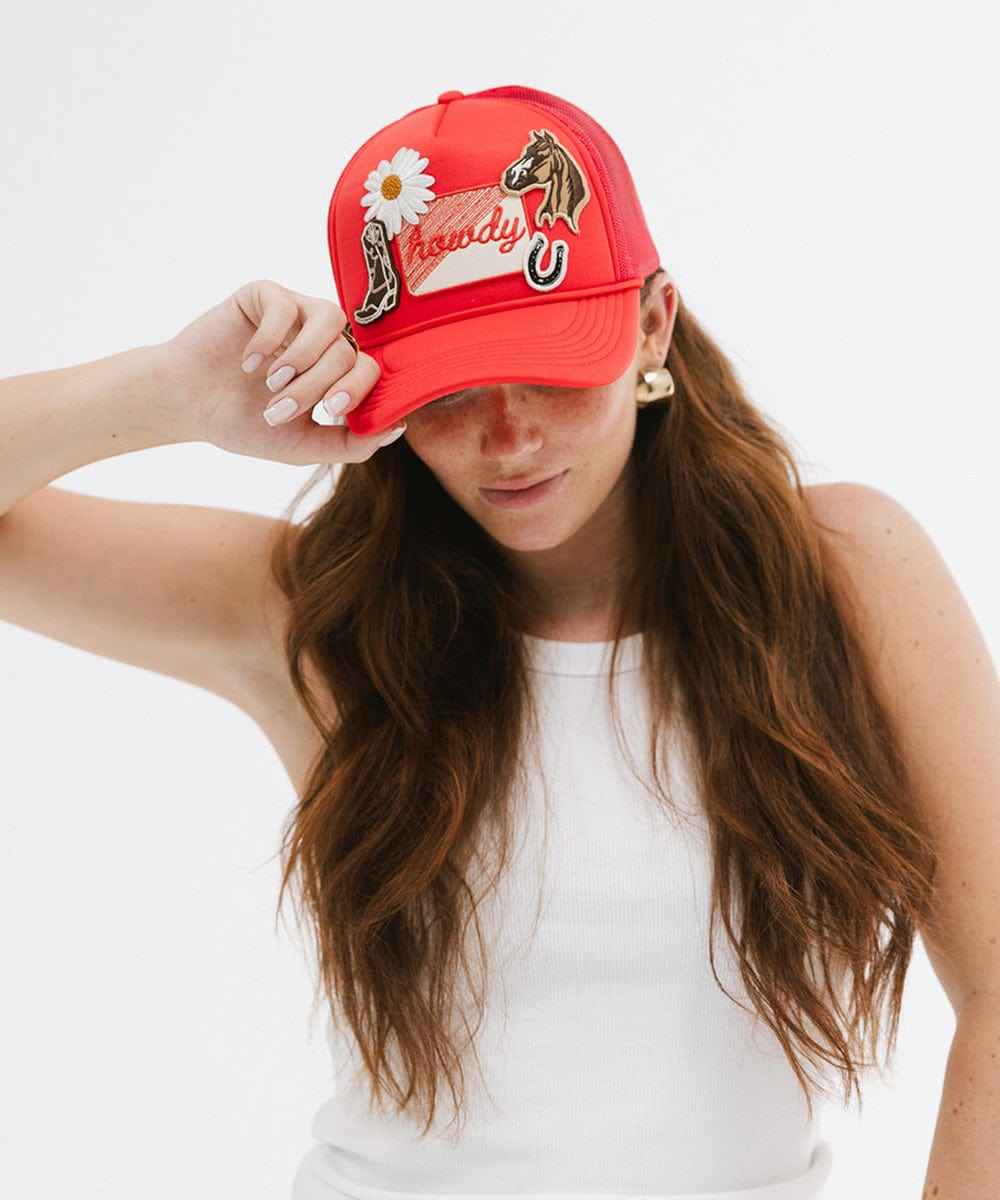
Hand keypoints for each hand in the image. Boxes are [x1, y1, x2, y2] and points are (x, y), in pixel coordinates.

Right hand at [154, 279, 404, 463]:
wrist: (189, 406)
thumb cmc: (246, 425)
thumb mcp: (303, 445)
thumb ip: (350, 444)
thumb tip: (397, 429)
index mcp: (336, 372)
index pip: (370, 370)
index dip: (356, 389)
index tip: (329, 411)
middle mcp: (323, 339)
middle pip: (348, 350)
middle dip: (317, 385)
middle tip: (280, 408)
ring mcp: (296, 314)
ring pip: (330, 319)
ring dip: (303, 357)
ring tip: (273, 383)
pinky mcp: (265, 296)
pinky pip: (286, 304)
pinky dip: (270, 338)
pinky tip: (248, 362)